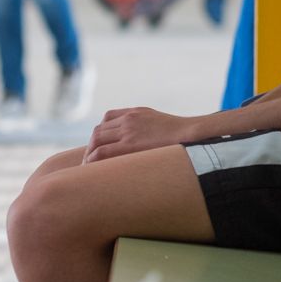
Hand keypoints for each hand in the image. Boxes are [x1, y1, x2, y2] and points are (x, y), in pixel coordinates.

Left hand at [83, 107, 198, 162]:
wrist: (192, 134)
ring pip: (97, 140)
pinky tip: (92, 169)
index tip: (99, 146)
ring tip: (88, 167)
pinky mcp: (130, 144)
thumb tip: (146, 143)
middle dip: (91, 146)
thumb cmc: (182, 135)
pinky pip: (102, 152)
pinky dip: (93, 160)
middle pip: (99, 130)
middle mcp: (129, 119)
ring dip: (90, 154)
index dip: (101, 133)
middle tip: (89, 161)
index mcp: (136, 112)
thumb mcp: (162, 124)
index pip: (108, 118)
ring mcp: (128, 130)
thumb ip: (148, 128)